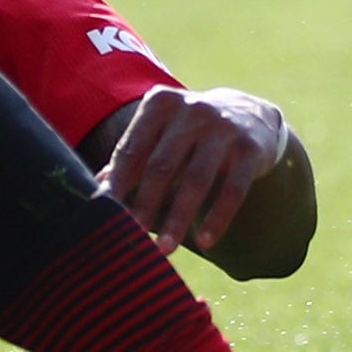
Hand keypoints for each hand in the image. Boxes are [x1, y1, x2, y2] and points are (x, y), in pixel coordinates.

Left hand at [98, 85, 287, 255]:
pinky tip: (205, 242)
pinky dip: (217, 218)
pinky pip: (233, 189)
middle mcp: (193, 109)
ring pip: (196, 180)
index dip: (119, 182)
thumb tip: (99, 188)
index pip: (133, 147)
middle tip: (133, 234)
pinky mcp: (252, 148)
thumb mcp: (160, 133)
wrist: (250, 114)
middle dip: (145, 204)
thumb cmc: (188, 131)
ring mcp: (225, 127)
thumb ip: (131, 156)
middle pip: (162, 165)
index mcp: (160, 104)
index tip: (106, 211)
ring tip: (165, 248)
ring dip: (178, 218)